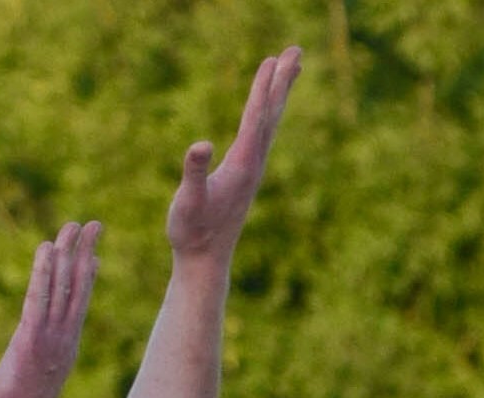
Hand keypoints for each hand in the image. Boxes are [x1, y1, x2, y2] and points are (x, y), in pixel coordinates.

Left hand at [0, 222, 102, 397]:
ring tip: (70, 226)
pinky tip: (45, 251)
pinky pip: (38, 299)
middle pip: (78, 287)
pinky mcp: (30, 340)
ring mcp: (50, 338)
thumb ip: (46, 354)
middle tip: (92, 223)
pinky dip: (43, 273)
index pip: (81, 301)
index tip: (94, 250)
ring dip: (65, 253)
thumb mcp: (41, 375)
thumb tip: (42, 344)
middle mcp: (64, 337)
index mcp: (68, 344)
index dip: (88, 273)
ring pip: (61, 287)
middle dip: (85, 252)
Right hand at [166, 48, 300, 263]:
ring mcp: (252, 168)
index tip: (273, 60)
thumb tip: (199, 145)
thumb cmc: (192, 232)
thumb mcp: (187, 203)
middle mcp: (254, 163)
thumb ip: (193, 173)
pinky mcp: (246, 174)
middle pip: (272, 113)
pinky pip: (261, 133)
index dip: (263, 88)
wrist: (205, 260)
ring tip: (288, 68)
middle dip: (282, 81)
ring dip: (278, 93)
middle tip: (296, 51)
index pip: (255, 117)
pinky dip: (266, 112)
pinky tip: (266, 108)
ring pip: (270, 122)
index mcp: (242, 164)